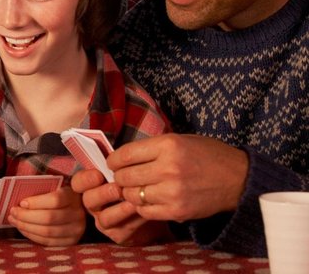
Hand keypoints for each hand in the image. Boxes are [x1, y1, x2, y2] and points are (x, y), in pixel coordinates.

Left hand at [8, 185, 85, 245]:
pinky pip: (47, 241)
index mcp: (73, 196)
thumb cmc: (59, 195)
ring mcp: (75, 230)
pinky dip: (32, 235)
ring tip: (14, 220)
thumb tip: (19, 202)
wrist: (76, 210)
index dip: (36, 202)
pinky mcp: (70, 242)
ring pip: (47, 232)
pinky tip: (23, 228)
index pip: (55, 200)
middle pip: (49, 218)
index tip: (22, 202)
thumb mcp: (54, 188)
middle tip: (13, 212)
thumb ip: (40, 191)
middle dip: (26, 216)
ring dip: (26, 227)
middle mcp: (77, 214)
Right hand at [72, 169, 172, 244]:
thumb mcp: (128, 172)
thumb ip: (119, 165)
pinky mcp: (117, 234)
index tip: (98, 174)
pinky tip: (140, 210)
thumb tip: (115, 154)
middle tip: (117, 187)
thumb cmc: (137, 185)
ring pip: (103, 217)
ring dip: (118, 208)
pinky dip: (131, 219)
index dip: (85, 179)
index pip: (78, 182)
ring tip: (131, 200)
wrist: (156, 210)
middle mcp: (94, 204)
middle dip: (102, 193)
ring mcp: (104, 220)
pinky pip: (120, 229)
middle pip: (88, 200)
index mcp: (92, 186)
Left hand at [107, 134, 248, 221]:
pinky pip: (145, 211)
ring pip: (132, 195)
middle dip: (119, 177)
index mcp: (167, 145)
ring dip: (130, 193)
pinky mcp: (177, 211)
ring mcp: (172, 191)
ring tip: (137, 189)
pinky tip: (149, 200)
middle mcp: (168, 168)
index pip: (124, 155)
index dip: (113, 161)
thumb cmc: (208, 155)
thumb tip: (122, 156)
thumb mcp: (180, 140)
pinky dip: (142, 206)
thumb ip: (152, 147)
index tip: (113, 163)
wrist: (239, 179)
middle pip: (124, 177)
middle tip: (124, 177)